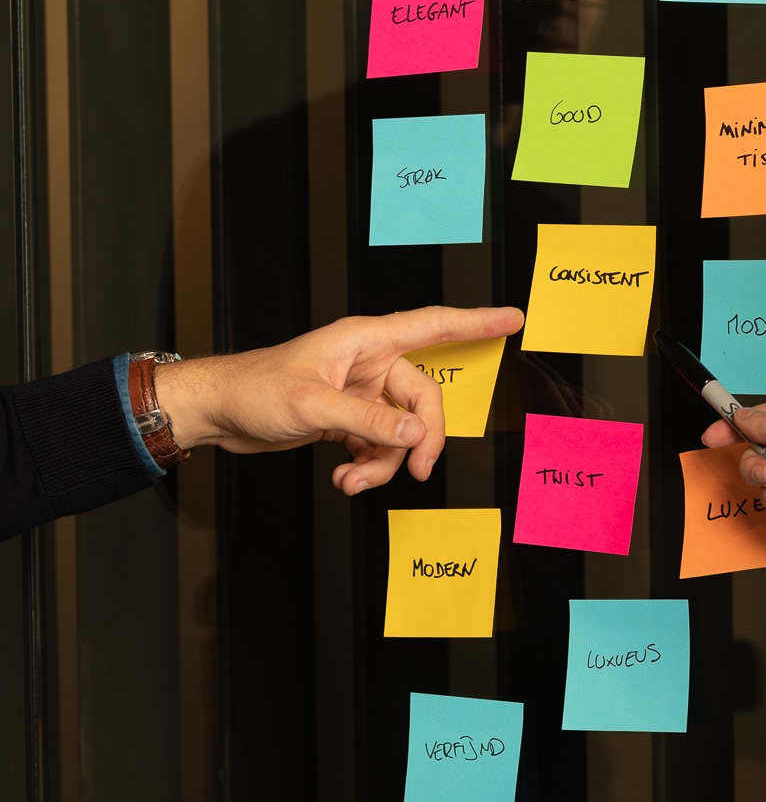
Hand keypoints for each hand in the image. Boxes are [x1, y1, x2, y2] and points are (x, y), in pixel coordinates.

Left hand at [154, 305, 523, 494]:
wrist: (217, 412)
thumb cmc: (254, 389)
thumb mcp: (314, 406)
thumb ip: (370, 422)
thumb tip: (415, 436)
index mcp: (366, 340)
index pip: (434, 325)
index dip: (477, 322)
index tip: (512, 320)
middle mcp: (370, 363)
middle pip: (422, 400)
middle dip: (419, 439)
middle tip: (417, 471)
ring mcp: (362, 392)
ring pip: (401, 430)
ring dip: (384, 462)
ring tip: (354, 482)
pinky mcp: (349, 417)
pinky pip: (380, 444)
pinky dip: (368, 466)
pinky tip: (345, 478)